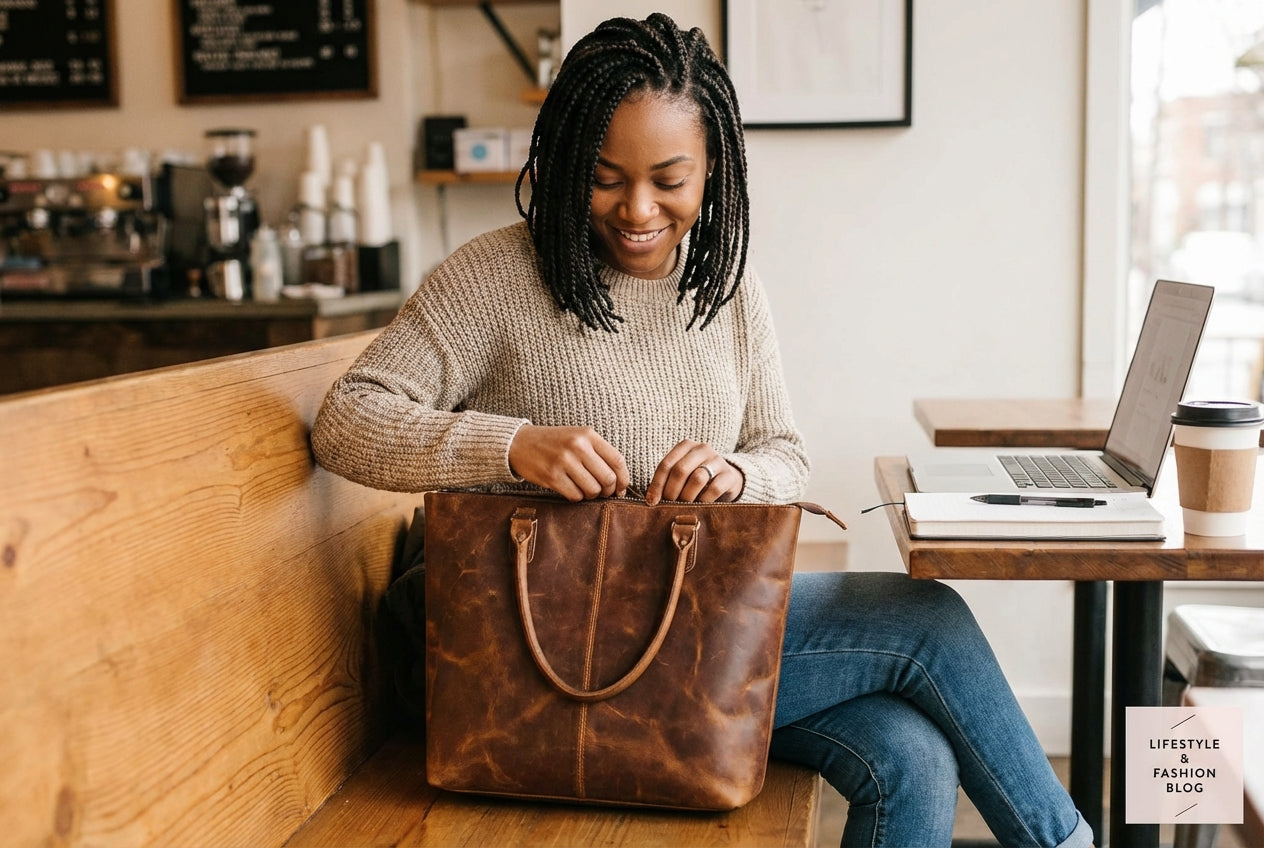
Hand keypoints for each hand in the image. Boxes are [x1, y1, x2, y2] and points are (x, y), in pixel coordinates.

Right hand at [508, 424, 629, 501]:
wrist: (519, 443)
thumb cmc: (553, 442)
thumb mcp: (577, 437)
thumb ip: (598, 452)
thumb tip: (620, 480)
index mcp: (588, 435)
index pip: (617, 460)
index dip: (624, 479)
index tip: (622, 488)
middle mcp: (577, 446)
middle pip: (608, 478)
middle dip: (608, 491)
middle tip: (602, 492)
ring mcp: (564, 461)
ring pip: (592, 490)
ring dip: (591, 495)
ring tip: (584, 489)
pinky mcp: (552, 476)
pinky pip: (575, 496)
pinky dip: (576, 497)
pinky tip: (570, 489)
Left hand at [646, 440, 741, 504]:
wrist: (727, 479)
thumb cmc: (697, 478)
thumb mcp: (683, 474)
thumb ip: (669, 480)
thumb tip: (652, 500)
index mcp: (686, 446)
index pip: (666, 464)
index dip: (657, 484)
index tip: (651, 501)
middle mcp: (702, 449)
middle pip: (680, 470)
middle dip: (671, 491)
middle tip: (668, 505)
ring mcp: (717, 460)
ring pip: (697, 478)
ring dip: (687, 496)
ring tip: (683, 506)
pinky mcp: (729, 475)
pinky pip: (714, 489)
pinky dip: (703, 501)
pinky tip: (699, 506)